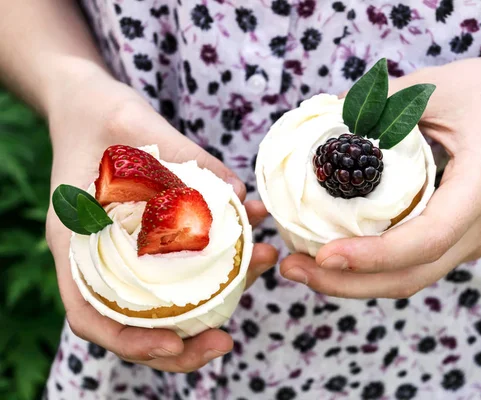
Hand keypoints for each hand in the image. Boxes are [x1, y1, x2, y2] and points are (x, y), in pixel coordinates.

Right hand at [45, 70, 277, 371]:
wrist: (89, 103)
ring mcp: (128, 248)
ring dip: (221, 291)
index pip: (90, 312)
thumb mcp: (133, 126)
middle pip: (135, 321)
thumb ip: (182, 158)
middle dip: (181, 343)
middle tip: (225, 342)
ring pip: (171, 295)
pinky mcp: (153, 232)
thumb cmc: (98, 112)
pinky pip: (188, 256)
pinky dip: (226, 252)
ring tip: (264, 262)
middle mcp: (102, 255)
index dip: (130, 340)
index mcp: (77, 241)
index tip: (175, 344)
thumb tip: (237, 193)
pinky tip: (256, 227)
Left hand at [281, 48, 480, 297]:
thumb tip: (320, 117)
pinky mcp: (467, 238)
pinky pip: (418, 263)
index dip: (372, 255)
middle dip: (348, 282)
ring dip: (357, 281)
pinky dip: (376, 266)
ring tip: (304, 267)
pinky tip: (339, 254)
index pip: (427, 238)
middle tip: (293, 268)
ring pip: (414, 277)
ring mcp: (478, 237)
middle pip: (414, 275)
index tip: (322, 254)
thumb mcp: (436, 86)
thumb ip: (379, 104)